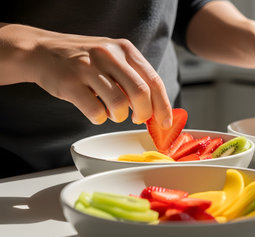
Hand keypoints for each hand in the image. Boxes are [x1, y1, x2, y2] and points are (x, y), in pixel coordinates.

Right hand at [24, 27, 171, 126]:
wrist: (42, 51)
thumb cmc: (83, 59)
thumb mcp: (112, 57)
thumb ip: (133, 77)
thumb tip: (155, 108)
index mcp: (125, 49)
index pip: (153, 80)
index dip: (163, 105)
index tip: (165, 122)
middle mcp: (109, 55)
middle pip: (140, 93)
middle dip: (144, 113)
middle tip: (138, 119)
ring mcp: (88, 68)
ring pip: (119, 104)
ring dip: (119, 117)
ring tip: (113, 112)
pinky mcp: (71, 84)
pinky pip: (96, 112)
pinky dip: (100, 119)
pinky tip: (96, 111)